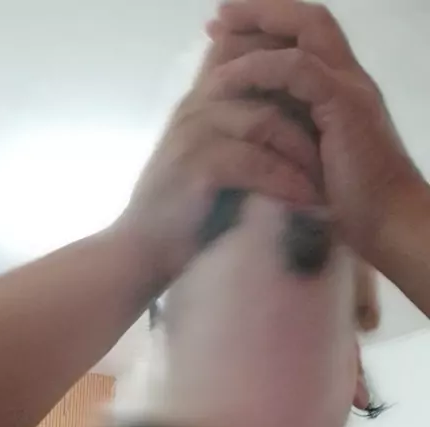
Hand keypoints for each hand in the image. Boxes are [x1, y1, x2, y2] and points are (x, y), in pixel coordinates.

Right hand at [121, 30, 319, 284]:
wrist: (141, 253)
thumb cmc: (179, 214)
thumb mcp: (205, 162)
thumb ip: (234, 137)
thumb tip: (285, 130)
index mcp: (201, 99)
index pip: (248, 56)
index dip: (289, 68)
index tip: (322, 103)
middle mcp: (197, 106)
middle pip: (266, 79)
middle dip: (308, 109)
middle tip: (338, 142)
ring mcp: (194, 133)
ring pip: (267, 120)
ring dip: (305, 152)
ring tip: (328, 179)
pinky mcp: (197, 166)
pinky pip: (257, 162)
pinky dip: (288, 182)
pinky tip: (308, 201)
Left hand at [207, 0, 423, 268]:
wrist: (388, 227)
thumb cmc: (351, 210)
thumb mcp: (310, 166)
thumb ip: (289, 142)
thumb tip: (247, 142)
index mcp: (342, 92)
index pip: (308, 41)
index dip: (269, 30)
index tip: (224, 35)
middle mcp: (349, 81)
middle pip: (308, 22)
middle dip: (261, 13)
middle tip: (216, 18)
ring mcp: (350, 89)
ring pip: (305, 33)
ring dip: (259, 28)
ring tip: (218, 30)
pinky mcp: (345, 105)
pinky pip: (299, 69)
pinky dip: (263, 67)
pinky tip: (232, 75)